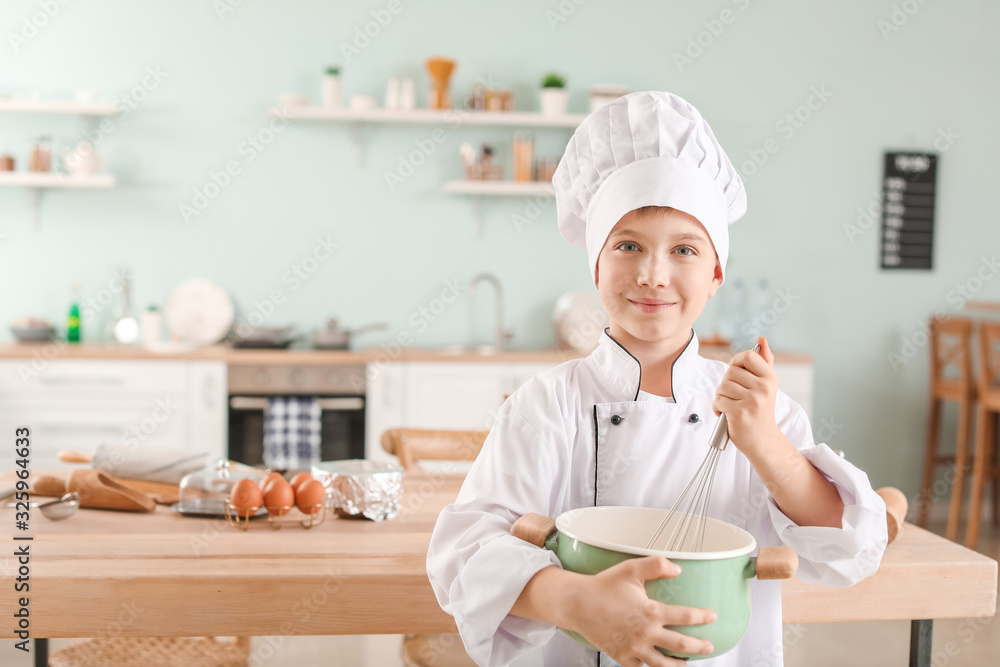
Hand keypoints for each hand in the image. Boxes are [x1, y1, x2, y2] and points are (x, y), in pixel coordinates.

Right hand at [563, 555, 715, 665]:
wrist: (577, 604)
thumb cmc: (603, 585)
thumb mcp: (631, 569)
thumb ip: (656, 565)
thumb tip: (678, 569)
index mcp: (650, 612)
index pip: (686, 617)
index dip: (702, 617)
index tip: (712, 616)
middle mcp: (645, 634)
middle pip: (681, 645)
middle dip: (699, 647)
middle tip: (709, 647)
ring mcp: (634, 648)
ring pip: (663, 664)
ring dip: (679, 665)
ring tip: (687, 664)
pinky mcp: (621, 656)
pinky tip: (655, 664)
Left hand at [713, 336, 780, 453]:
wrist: (763, 441)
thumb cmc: (761, 411)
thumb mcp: (767, 385)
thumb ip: (764, 361)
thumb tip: (761, 339)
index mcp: (770, 378)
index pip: (747, 357)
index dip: (735, 362)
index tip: (736, 374)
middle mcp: (763, 388)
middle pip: (730, 372)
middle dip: (727, 384)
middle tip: (735, 396)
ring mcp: (752, 400)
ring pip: (722, 386)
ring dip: (721, 397)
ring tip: (731, 405)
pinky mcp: (739, 413)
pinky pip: (718, 400)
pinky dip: (717, 408)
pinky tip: (725, 414)